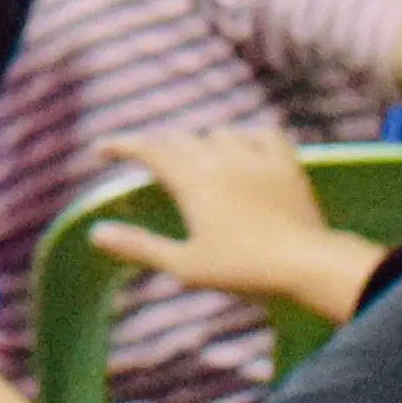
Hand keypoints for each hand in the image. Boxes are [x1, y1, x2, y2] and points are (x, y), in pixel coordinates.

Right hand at [86, 124, 381, 322]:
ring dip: (203, 143)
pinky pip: (263, 134)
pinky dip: (248, 137)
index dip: (122, 146)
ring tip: (199, 160)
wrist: (305, 263)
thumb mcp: (184, 266)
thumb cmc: (242, 269)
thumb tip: (96, 233)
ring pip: (220, 133)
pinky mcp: (286, 163)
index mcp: (191, 180)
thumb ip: (139, 247)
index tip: (102, 149)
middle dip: (160, 148)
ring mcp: (255, 157)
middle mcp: (219, 158)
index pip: (148, 150)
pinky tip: (247, 148)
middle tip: (151, 164)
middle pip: (181, 139)